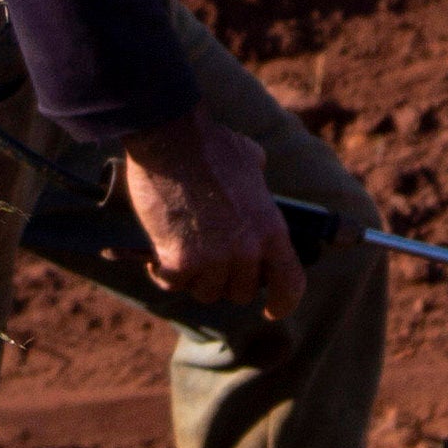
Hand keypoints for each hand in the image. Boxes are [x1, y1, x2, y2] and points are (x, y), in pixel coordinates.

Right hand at [120, 117, 303, 329]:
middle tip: (207, 257)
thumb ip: (258, 185)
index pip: (290, 284)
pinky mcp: (179, 261)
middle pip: (240, 292)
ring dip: (194, 277)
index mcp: (271, 229)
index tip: (271, 310)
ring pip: (206, 291)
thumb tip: (257, 182)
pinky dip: (163, 273)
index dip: (283, 303)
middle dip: (224, 279)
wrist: (171, 137)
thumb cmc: (209, 145)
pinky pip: (173, 283)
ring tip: (182, 250)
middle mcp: (247, 250)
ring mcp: (213, 258)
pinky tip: (156, 256)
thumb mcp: (251, 162)